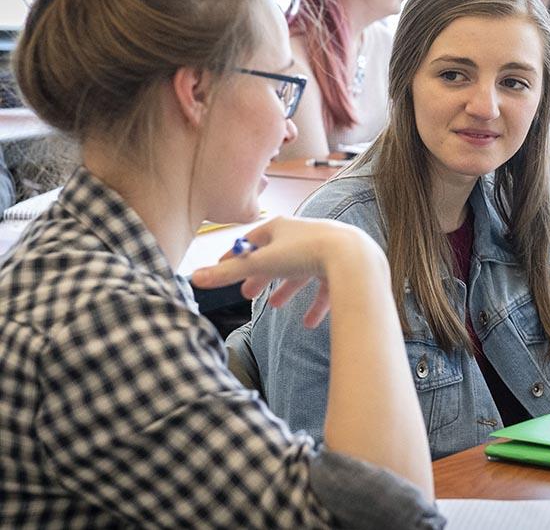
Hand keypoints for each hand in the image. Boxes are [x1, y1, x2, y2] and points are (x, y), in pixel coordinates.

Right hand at [191, 216, 381, 327]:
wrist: (353, 257)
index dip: (236, 256)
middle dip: (259, 275)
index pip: (251, 240)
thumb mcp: (261, 264)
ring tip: (273, 306)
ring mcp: (323, 250)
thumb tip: (193, 278)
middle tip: (246, 293)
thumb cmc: (305, 253)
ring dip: (285, 289)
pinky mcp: (341, 267)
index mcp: (280, 228)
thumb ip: (228, 274)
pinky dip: (314, 305)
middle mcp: (302, 234)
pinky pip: (324, 287)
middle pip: (274, 257)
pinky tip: (308, 323)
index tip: (224, 269)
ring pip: (299, 272)